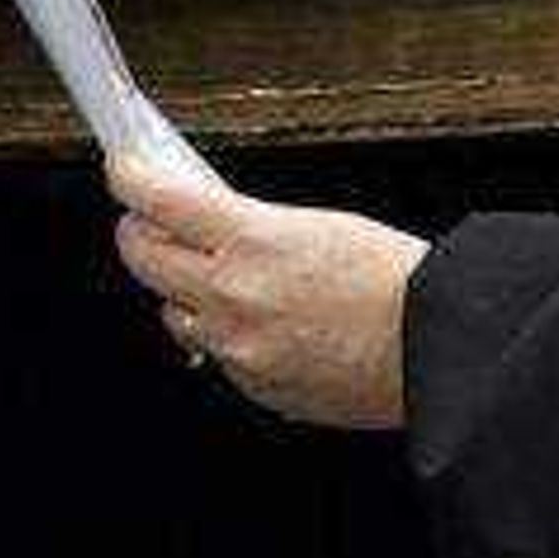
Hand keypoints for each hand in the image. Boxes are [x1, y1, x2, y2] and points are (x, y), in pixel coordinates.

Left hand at [109, 153, 424, 430]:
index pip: (156, 201)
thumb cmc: (392, 279)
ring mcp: (239, 349)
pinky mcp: (255, 387)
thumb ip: (247, 224)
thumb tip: (202, 215)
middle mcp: (232, 298)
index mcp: (251, 242)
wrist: (435, 348)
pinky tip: (265, 321)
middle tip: (151, 220)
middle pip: (142, 258)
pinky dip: (226, 335)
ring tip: (223, 277)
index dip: (129, 179)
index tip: (123, 169)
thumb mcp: (313, 224)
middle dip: (140, 233)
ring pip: (173, 312)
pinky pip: (216, 354)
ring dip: (183, 291)